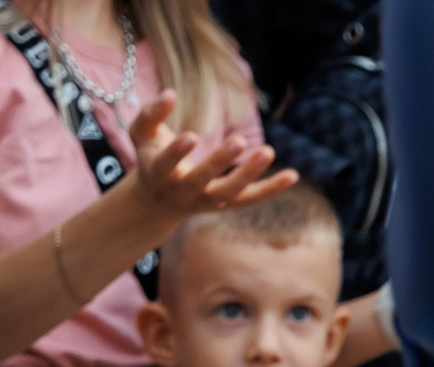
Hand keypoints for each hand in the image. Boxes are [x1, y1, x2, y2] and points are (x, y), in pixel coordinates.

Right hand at [127, 92, 294, 225]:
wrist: (156, 202)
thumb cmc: (151, 157)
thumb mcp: (142, 137)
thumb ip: (150, 115)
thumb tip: (169, 94)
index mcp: (158, 174)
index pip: (165, 165)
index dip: (177, 153)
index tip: (191, 136)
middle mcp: (181, 191)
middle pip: (199, 180)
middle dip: (218, 162)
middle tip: (238, 140)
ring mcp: (204, 201)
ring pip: (227, 192)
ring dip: (247, 174)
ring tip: (268, 151)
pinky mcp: (224, 204)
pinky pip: (249, 198)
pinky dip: (270, 189)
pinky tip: (292, 175)